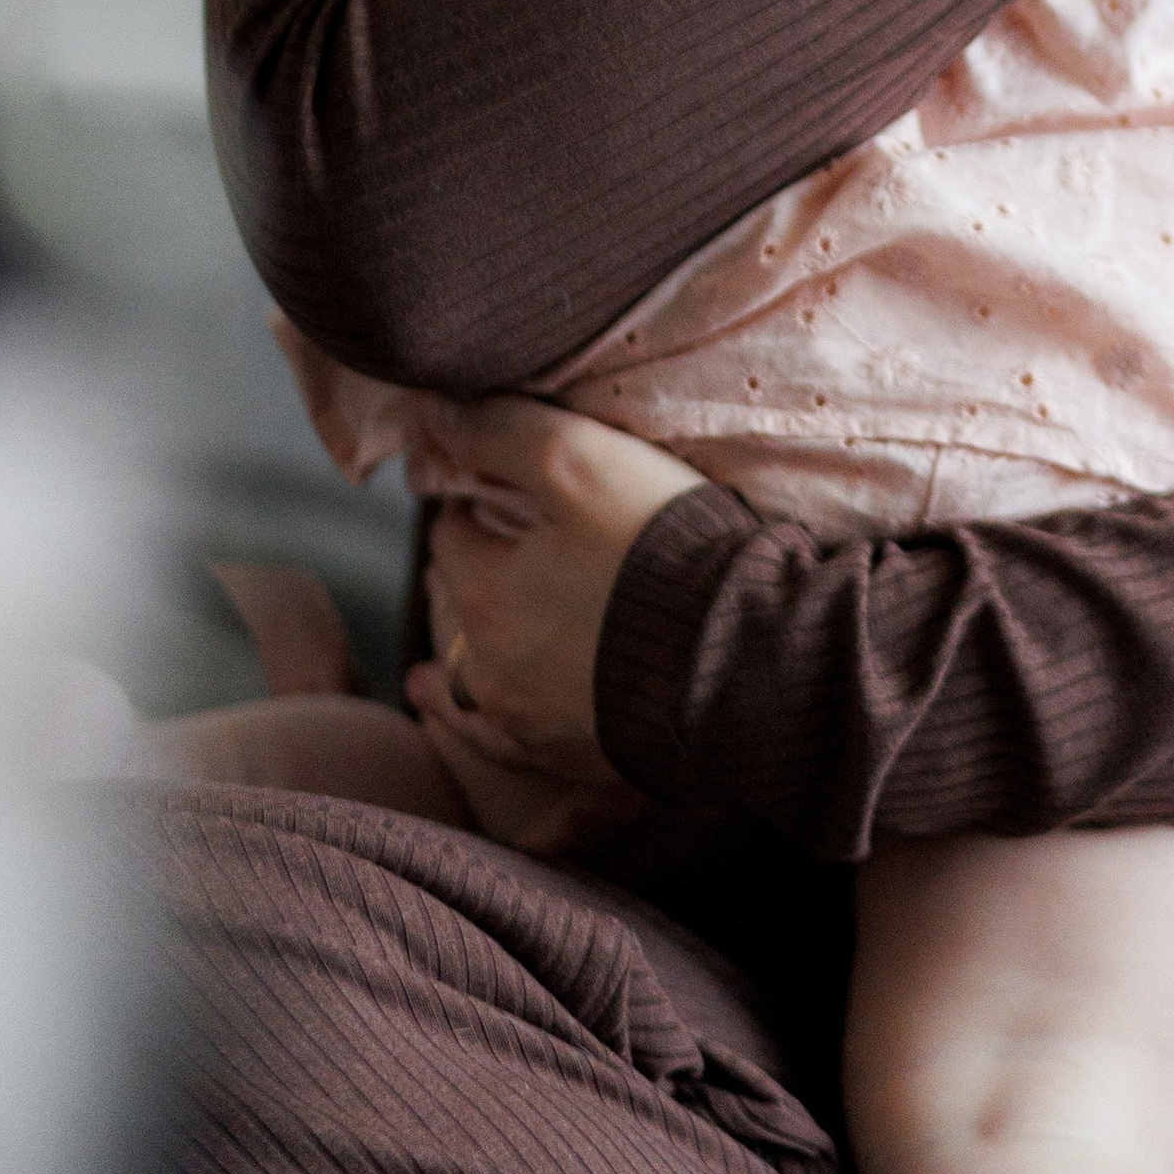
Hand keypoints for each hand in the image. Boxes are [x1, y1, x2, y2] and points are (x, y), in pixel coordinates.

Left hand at [401, 393, 706, 785]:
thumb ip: (499, 431)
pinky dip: (494, 726)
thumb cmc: (660, 550)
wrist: (744, 656)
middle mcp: (493, 671)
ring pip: (476, 684)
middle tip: (500, 550)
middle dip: (474, 575)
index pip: (449, 534)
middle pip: (461, 609)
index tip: (496, 488)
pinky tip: (491, 718)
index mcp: (484, 595)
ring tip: (460, 648)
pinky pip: (513, 746)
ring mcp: (535, 726)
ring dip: (470, 657)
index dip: (470, 502)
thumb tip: (430, 412)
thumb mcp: (580, 459)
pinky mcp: (581, 761)